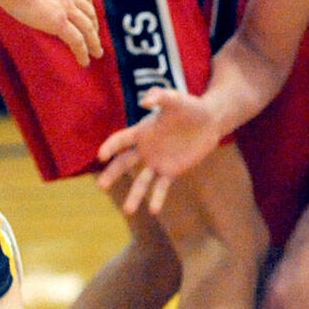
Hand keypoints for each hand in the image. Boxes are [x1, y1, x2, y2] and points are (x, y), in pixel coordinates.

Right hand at [0, 0, 102, 65]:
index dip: (88, 7)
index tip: (89, 16)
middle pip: (89, 12)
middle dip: (94, 26)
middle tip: (95, 38)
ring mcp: (67, 8)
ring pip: (87, 29)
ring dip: (94, 43)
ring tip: (96, 53)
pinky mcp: (59, 22)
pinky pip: (77, 41)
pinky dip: (83, 52)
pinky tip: (84, 61)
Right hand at [96, 87, 220, 215]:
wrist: (208, 121)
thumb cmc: (189, 106)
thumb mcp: (176, 99)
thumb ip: (161, 97)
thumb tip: (144, 102)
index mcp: (142, 131)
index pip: (121, 140)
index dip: (111, 147)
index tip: (102, 155)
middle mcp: (145, 149)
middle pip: (124, 164)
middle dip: (113, 174)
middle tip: (100, 187)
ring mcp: (157, 162)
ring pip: (141, 181)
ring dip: (134, 195)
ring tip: (127, 210)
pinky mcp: (171, 171)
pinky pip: (161, 186)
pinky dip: (157, 197)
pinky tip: (154, 210)